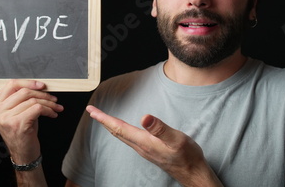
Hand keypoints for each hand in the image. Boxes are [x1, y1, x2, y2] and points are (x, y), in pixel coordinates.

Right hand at [0, 80, 63, 162]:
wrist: (23, 154)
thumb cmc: (23, 132)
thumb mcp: (18, 113)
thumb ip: (23, 99)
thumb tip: (40, 86)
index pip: (11, 84)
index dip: (29, 82)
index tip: (42, 85)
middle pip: (24, 92)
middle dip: (43, 94)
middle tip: (54, 99)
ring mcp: (6, 118)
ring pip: (33, 101)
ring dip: (49, 103)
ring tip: (56, 108)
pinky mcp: (18, 124)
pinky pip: (37, 108)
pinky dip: (49, 110)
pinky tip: (53, 114)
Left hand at [86, 105, 222, 186]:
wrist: (193, 173)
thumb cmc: (187, 156)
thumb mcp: (176, 139)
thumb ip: (159, 128)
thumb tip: (144, 117)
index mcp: (144, 141)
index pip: (118, 127)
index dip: (104, 118)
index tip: (91, 110)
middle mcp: (140, 146)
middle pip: (116, 132)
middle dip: (103, 121)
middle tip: (92, 111)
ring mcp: (144, 150)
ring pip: (121, 136)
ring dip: (110, 126)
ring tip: (103, 118)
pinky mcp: (149, 151)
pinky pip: (129, 139)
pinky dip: (120, 130)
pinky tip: (123, 129)